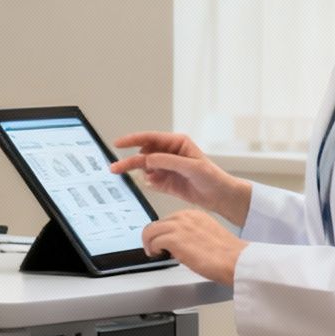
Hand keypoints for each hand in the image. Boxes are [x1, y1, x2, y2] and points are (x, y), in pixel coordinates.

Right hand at [112, 131, 250, 225]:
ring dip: (146, 174)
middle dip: (130, 161)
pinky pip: (150, 181)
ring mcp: (166, 167)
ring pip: (145, 168)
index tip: (118, 143)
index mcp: (177, 143)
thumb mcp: (191, 167)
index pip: (150, 138)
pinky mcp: (165, 181)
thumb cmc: (212, 177)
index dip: (132, 140)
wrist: (220, 197)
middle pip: (142, 154)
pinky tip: (162, 185)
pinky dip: (152, 183)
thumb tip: (146, 158)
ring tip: (158, 180)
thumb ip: (167, 161)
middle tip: (114, 168)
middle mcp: (169, 153)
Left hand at [142, 209, 246, 286]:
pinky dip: (152, 249)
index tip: (163, 242)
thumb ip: (191, 234)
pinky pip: (153, 241)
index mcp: (194, 214)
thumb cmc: (227, 254)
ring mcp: (179, 227)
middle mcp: (185, 217)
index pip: (169, 220)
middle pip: (157, 224)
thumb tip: (178, 244)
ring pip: (150, 231)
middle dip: (153, 237)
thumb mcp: (207, 235)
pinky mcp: (174, 239)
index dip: (163, 233)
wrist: (235, 260)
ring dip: (149, 243)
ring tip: (155, 253)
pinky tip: (158, 255)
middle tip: (155, 249)